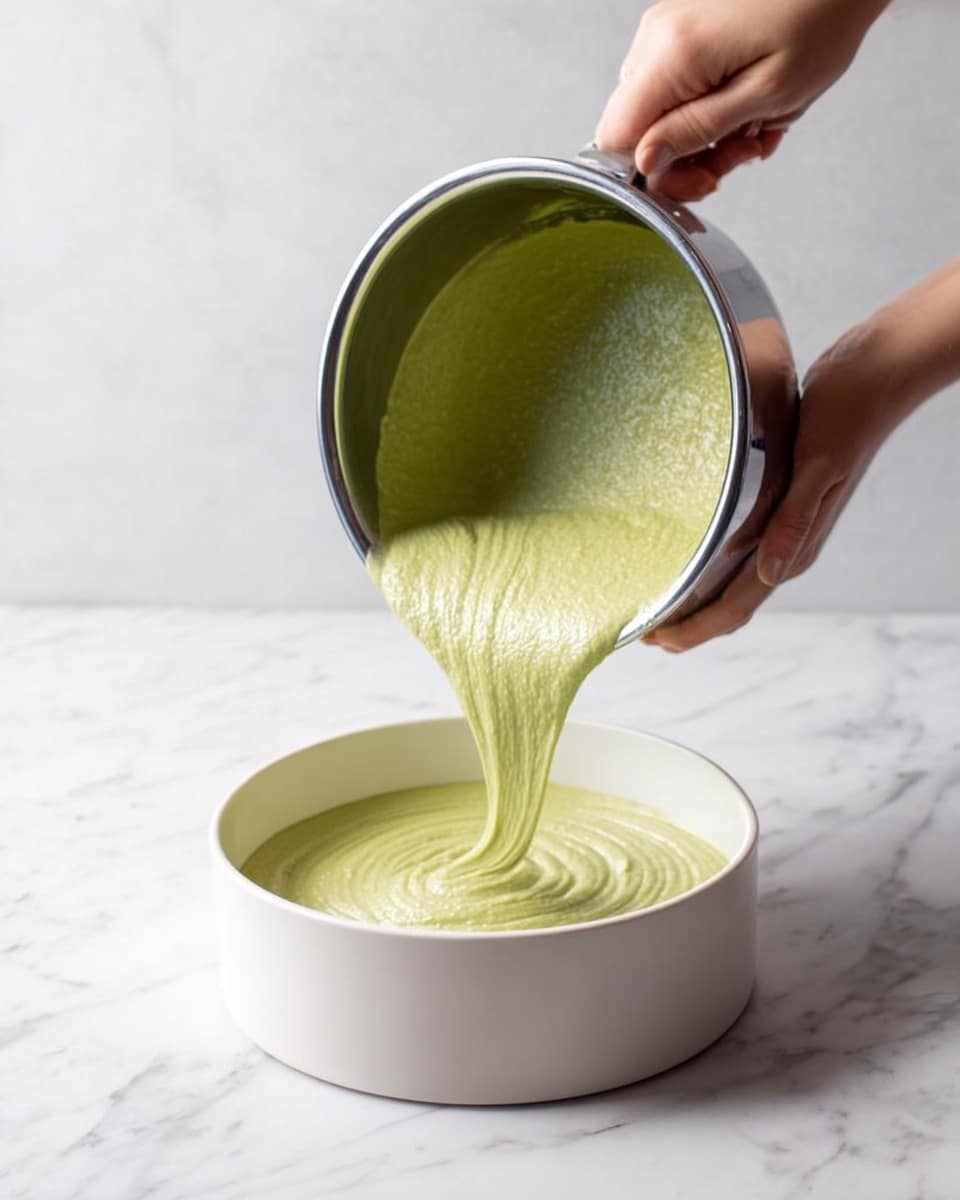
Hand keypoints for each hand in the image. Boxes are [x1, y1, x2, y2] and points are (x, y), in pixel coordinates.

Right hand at [596, 0, 886, 199]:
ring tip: (754, 130)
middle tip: (737, 156)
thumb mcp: (766, 95)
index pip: (616, 137)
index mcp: (673, 54)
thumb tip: (647, 163)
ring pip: (656, 113)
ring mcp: (667, 30)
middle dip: (684, 157)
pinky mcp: (681, 29)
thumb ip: (697, 131)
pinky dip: (707, 110)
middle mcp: (658, 38)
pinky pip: (675, 89)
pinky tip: (746, 110)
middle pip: (635, 128)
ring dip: (702, 136)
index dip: (650, 173)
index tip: (697, 179)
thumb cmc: (821, 20)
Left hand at [646, 320, 903, 650]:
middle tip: (643, 632)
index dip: (693, 630)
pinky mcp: (778, 510)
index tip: (654, 639)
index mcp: (795, 548)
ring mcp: (784, 532)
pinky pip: (738, 556)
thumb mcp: (817, 465)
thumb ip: (793, 520)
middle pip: (731, 606)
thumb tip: (769, 574)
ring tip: (656, 605)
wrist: (872, 379)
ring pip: (733, 585)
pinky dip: (708, 571)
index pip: (736, 608)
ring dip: (696, 601)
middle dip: (688, 626)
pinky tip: (684, 559)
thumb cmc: (845, 415)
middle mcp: (789, 549)